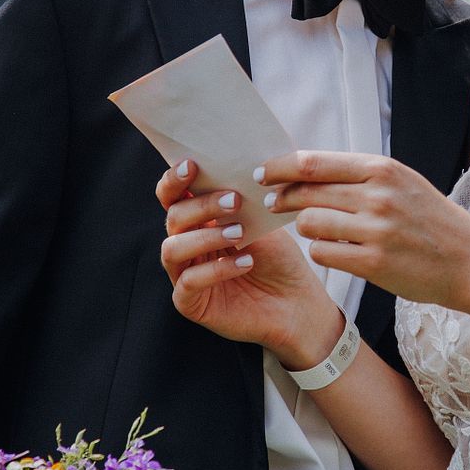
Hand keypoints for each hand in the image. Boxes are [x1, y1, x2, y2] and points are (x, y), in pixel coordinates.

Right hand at [157, 160, 340, 364]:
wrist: (297, 303)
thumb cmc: (279, 259)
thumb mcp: (261, 221)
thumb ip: (238, 200)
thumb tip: (229, 168)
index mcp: (198, 221)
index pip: (172, 197)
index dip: (174, 181)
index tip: (191, 166)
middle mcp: (186, 246)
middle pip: (173, 218)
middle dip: (201, 206)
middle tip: (233, 201)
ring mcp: (184, 275)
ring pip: (173, 249)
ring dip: (205, 236)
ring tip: (239, 233)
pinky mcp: (190, 303)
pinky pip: (189, 282)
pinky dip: (216, 270)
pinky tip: (245, 262)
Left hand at [258, 151, 469, 308]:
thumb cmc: (433, 222)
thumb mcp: (403, 184)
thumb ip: (360, 176)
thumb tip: (305, 170)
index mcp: (383, 169)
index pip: (314, 163)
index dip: (280, 167)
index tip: (262, 173)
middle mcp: (378, 195)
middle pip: (305, 192)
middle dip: (282, 198)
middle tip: (273, 203)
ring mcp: (376, 230)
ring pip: (309, 223)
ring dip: (306, 228)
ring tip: (318, 231)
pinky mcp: (374, 264)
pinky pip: (323, 253)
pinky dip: (322, 252)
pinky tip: (334, 251)